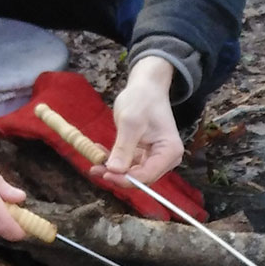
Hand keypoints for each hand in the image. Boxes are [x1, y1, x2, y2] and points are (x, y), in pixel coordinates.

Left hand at [105, 57, 182, 188]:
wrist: (146, 87)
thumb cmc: (142, 99)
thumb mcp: (130, 123)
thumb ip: (123, 148)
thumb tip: (114, 171)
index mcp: (169, 151)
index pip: (147, 175)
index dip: (125, 179)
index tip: (105, 174)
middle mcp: (166, 158)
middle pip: (140, 177)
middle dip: (118, 175)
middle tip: (95, 169)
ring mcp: (156, 157)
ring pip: (133, 173)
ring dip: (114, 170)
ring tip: (95, 162)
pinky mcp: (145, 154)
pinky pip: (129, 164)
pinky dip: (115, 161)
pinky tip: (100, 154)